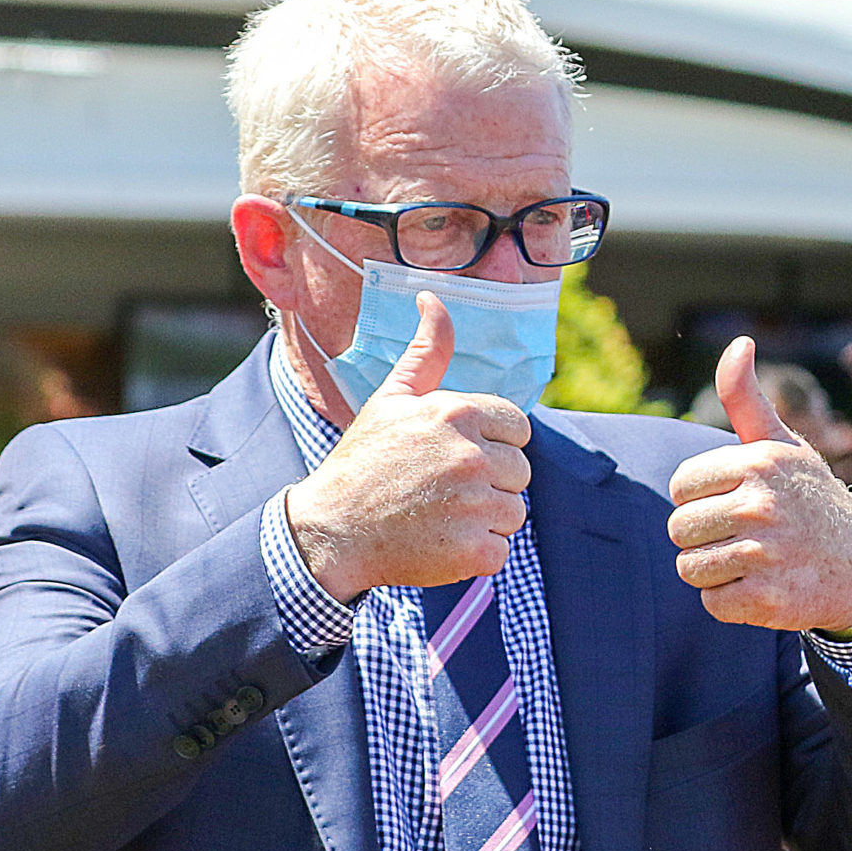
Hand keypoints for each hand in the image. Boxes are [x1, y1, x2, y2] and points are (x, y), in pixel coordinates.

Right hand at [282, 293, 532, 600]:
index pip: (518, 429)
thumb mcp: (392, 398)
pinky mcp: (474, 550)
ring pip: (514, 512)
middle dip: (490, 482)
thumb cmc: (364, 461)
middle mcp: (471, 456)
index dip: (493, 445)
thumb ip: (427, 351)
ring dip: (484, 519)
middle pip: (520, 472)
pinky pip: (501, 550)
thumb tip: (434, 297)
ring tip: (438, 515)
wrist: (331, 530)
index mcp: (458, 413)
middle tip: (441, 490)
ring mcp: (474, 504)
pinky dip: (476, 553)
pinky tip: (439, 542)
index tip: (457, 457)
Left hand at [667, 338, 851, 630]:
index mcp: (758, 463)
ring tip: (753, 561)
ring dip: (715, 570)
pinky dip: (730, 601)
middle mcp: (761, 505)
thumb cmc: (810, 499)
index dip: (702, 498)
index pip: (681, 486)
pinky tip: (762, 587)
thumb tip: (739, 342)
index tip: (735, 502)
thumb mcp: (783, 446)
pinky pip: (712, 602)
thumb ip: (746, 399)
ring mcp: (764, 554)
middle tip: (746, 536)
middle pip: (680, 529)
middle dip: (705, 537)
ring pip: (691, 568)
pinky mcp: (766, 600)